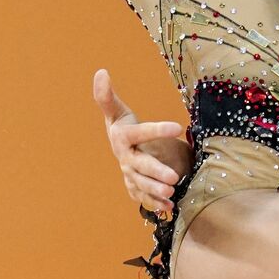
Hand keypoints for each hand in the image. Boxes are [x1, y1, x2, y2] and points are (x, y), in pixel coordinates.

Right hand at [93, 68, 191, 217]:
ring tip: (173, 192)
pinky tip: (170, 207)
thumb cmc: (122, 126)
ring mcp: (130, 174)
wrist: (120, 150)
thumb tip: (101, 72)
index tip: (178, 126)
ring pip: (143, 184)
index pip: (140, 132)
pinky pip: (145, 197)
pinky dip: (156, 204)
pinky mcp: (136, 187)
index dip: (157, 129)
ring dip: (157, 190)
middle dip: (155, 172)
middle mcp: (126, 158)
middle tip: (174, 177)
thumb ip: (108, 95)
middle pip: (140, 165)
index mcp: (123, 137)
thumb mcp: (117, 111)